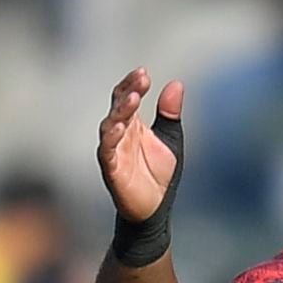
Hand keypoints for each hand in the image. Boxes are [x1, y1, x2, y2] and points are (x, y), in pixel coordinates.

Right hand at [98, 68, 184, 222]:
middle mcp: (120, 134)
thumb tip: (175, 84)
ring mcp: (114, 151)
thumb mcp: (170, 138)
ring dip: (120, 111)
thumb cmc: (158, 174)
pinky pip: (107, 151)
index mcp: (133, 124)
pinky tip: (119, 126)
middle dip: (128, 91)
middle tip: (141, 80)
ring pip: (110, 125)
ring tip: (133, 99)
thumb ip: (169, 114)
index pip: (126, 96)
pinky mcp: (112, 169)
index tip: (143, 73)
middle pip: (118, 106)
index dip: (132, 83)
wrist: (155, 209)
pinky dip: (111, 138)